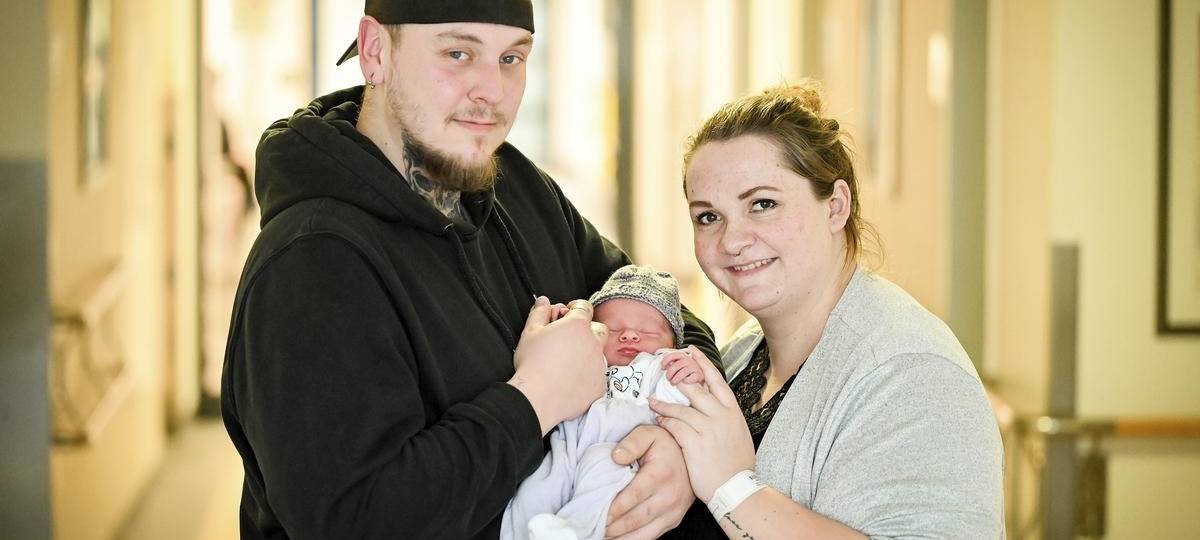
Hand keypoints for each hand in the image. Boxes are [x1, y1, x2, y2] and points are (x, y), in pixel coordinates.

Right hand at [509, 297, 606, 433]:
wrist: (538, 398)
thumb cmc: (531, 363)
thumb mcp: (530, 332)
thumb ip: (539, 313)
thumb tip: (543, 301)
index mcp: (578, 326)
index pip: (584, 307)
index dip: (574, 309)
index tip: (565, 316)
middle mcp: (593, 343)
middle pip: (598, 329)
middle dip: (587, 331)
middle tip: (568, 340)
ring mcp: (599, 364)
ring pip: (597, 354)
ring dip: (586, 354)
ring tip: (565, 364)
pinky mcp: (600, 385)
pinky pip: (597, 376)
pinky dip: (587, 376)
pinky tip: (570, 381)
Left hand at [605, 425, 693, 538]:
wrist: (693, 457)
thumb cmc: (666, 445)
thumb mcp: (648, 434)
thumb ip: (631, 443)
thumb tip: (615, 457)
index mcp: (661, 475)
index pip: (632, 496)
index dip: (612, 508)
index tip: (594, 513)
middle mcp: (670, 497)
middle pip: (635, 518)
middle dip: (612, 526)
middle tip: (591, 526)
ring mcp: (673, 512)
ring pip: (643, 533)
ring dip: (620, 537)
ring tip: (600, 535)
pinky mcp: (674, 521)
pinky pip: (651, 536)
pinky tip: (616, 539)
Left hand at [649, 345, 754, 502]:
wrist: (736, 488)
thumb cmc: (737, 465)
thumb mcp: (738, 435)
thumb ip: (726, 419)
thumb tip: (713, 408)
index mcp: (733, 412)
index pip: (716, 381)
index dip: (703, 364)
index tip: (692, 351)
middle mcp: (721, 416)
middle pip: (696, 389)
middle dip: (678, 377)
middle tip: (665, 368)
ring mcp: (708, 428)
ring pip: (680, 407)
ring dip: (664, 403)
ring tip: (652, 400)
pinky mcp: (694, 442)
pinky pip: (674, 426)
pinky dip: (664, 422)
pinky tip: (658, 421)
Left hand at [660, 348, 703, 384]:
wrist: (697, 382)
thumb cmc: (686, 373)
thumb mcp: (677, 365)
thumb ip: (671, 360)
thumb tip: (664, 355)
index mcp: (683, 356)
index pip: (673, 355)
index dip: (666, 361)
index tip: (663, 367)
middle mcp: (689, 360)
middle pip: (677, 365)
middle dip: (670, 373)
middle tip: (668, 378)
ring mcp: (695, 367)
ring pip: (682, 372)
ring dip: (675, 379)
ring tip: (673, 382)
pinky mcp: (699, 375)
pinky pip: (690, 378)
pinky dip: (686, 381)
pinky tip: (685, 382)